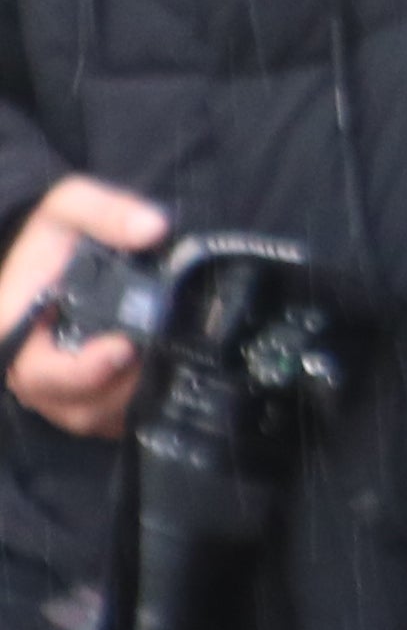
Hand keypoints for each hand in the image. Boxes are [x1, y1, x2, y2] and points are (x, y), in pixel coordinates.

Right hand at [0, 175, 170, 442]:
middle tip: (159, 356)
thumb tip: (152, 228)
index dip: (80, 370)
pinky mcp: (81, 399)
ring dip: (133, 398)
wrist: (58, 257)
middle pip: (72, 404)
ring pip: (95, 418)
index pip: (37, 371)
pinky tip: (166, 378)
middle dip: (119, 387)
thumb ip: (104, 212)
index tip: (124, 348)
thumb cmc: (54, 239)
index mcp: (10, 330)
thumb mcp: (68, 208)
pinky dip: (138, 407)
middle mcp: (27, 370)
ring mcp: (55, 390)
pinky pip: (110, 421)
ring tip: (167, 364)